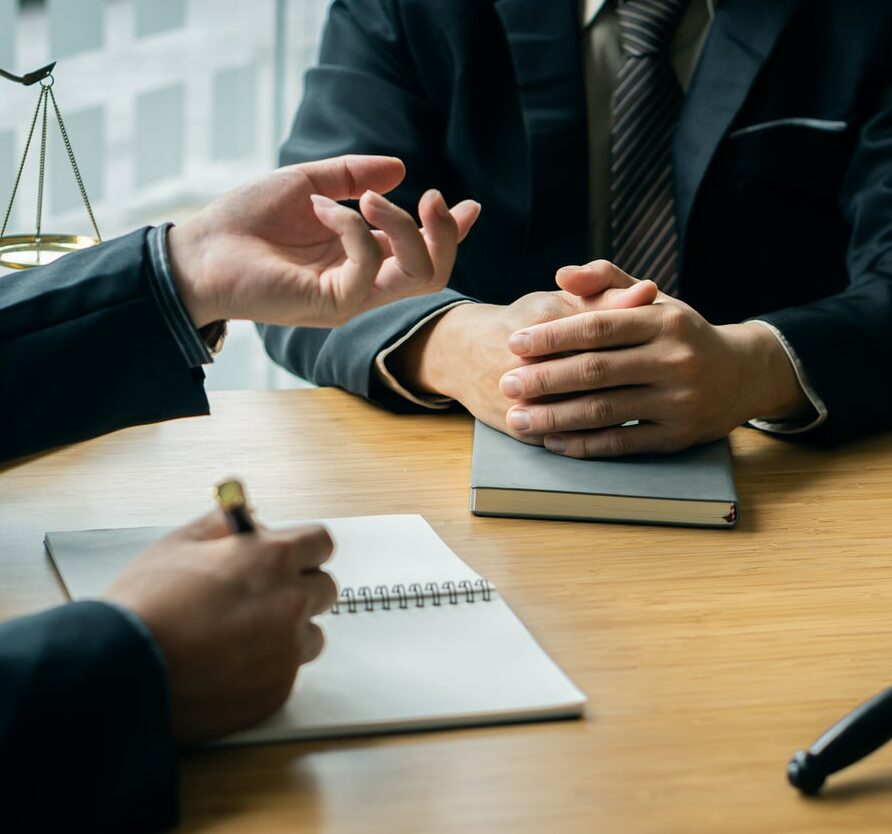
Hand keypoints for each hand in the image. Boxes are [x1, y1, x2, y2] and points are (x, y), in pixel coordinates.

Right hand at [105, 511, 336, 742]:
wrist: (120, 671)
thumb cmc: (146, 605)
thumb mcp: (180, 543)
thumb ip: (224, 524)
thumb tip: (248, 518)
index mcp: (273, 559)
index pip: (321, 543)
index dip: (303, 549)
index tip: (290, 556)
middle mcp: (290, 602)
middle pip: (324, 588)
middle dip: (300, 587)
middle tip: (262, 596)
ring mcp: (286, 650)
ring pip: (310, 634)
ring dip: (289, 632)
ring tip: (241, 636)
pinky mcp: (277, 690)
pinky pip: (288, 672)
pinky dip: (267, 668)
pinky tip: (229, 665)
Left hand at [167, 154, 480, 327]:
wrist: (198, 251)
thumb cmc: (246, 221)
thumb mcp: (307, 184)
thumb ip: (353, 178)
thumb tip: (400, 169)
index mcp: (360, 259)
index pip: (421, 256)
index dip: (452, 234)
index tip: (471, 206)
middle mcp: (362, 283)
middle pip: (434, 274)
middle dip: (444, 234)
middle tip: (431, 197)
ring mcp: (349, 298)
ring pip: (416, 275)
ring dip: (404, 226)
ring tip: (370, 198)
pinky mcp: (330, 304)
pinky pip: (367, 266)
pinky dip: (352, 226)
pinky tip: (321, 208)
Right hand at [388, 274, 656, 435]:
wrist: (463, 354)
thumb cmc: (524, 323)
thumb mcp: (561, 302)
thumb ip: (605, 297)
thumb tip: (649, 290)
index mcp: (545, 318)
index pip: (604, 333)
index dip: (640, 343)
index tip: (668, 349)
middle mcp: (528, 357)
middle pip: (594, 376)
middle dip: (634, 383)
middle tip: (666, 386)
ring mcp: (519, 395)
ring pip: (577, 410)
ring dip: (617, 413)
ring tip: (647, 410)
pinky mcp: (514, 424)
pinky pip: (560, 436)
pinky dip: (590, 439)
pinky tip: (617, 433)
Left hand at [500, 260, 810, 456]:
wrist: (742, 375)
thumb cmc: (682, 333)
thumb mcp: (654, 300)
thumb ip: (607, 281)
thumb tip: (562, 274)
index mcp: (665, 321)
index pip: (598, 327)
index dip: (553, 336)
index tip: (514, 343)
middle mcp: (675, 360)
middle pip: (596, 371)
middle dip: (545, 379)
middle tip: (506, 384)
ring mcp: (678, 401)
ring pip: (605, 410)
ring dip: (556, 416)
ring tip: (518, 419)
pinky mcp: (678, 436)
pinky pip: (623, 442)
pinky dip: (584, 444)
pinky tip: (553, 441)